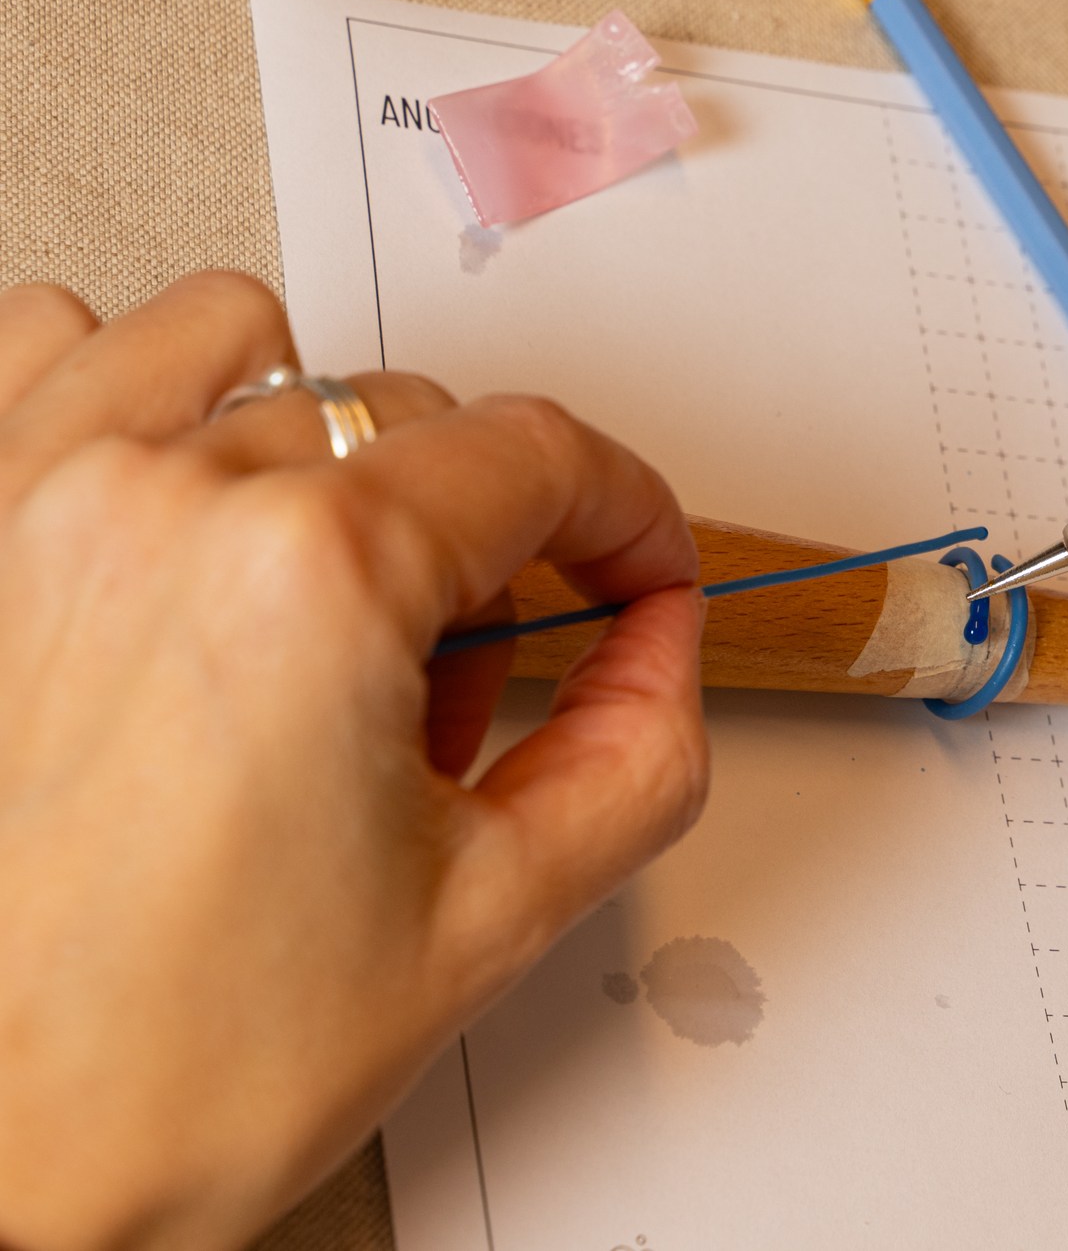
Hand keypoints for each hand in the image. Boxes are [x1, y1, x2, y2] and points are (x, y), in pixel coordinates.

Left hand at [0, 273, 707, 1250]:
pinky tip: (172, 508)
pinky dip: (126, 394)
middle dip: (483, 539)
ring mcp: (31, 501)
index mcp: (314, 576)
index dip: (628, 519)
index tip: (634, 576)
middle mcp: (159, 502)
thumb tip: (655, 649)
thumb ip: (635, 751)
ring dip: (318, 434)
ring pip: (239, 341)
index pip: (541, 455)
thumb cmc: (156, 1078)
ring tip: (323, 581)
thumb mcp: (491, 920)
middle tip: (461, 690)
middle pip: (408, 416)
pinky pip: (50, 348)